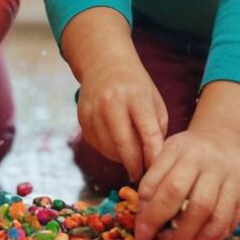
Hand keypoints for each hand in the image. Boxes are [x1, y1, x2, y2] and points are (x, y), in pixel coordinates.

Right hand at [77, 66, 167, 182]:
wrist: (103, 63)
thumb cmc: (135, 85)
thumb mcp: (154, 99)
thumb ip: (156, 128)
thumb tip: (154, 160)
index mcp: (135, 96)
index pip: (147, 132)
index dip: (153, 155)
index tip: (158, 170)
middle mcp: (111, 102)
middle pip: (124, 145)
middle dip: (136, 165)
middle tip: (143, 176)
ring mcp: (93, 110)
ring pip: (109, 149)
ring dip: (122, 160)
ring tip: (131, 159)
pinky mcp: (82, 118)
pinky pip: (97, 145)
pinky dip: (109, 152)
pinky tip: (116, 147)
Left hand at [134, 127, 239, 239]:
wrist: (226, 140)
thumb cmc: (188, 152)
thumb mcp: (166, 153)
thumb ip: (153, 180)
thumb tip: (141, 215)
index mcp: (187, 152)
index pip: (169, 188)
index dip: (153, 216)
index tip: (141, 236)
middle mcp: (213, 166)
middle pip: (198, 205)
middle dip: (179, 233)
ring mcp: (233, 181)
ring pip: (218, 217)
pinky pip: (231, 223)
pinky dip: (216, 239)